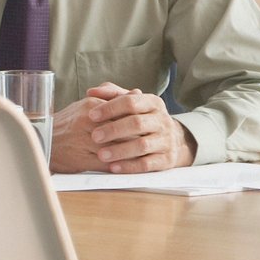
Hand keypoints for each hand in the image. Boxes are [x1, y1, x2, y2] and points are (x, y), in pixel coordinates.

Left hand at [49, 82, 196, 173]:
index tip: (91, 115)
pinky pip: (147, 164)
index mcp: (153, 103)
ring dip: (120, 150)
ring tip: (101, 155)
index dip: (110, 108)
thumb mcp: (130, 104)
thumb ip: (110, 95)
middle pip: (137, 123)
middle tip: (94, 136)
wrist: (169, 140)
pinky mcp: (167, 159)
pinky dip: (129, 166)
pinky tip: (113, 168)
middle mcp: (163, 120)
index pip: (130, 102)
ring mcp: (167, 140)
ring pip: (142, 145)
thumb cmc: (140, 118)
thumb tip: (91, 92)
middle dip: (113, 130)